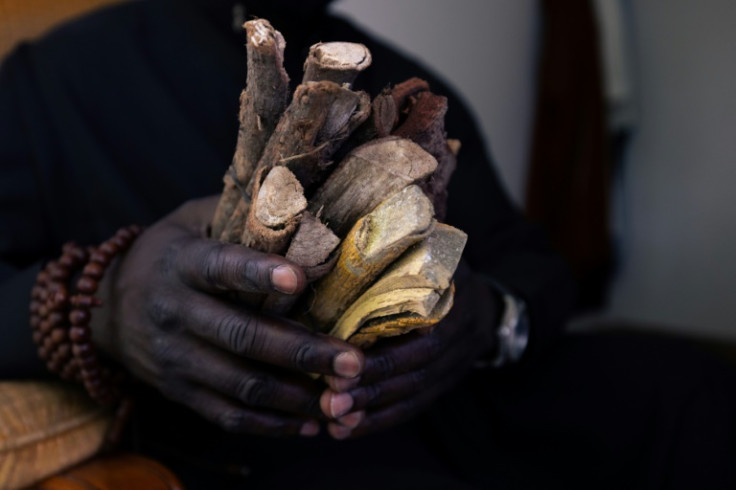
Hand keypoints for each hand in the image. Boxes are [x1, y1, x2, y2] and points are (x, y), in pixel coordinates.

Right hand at [92, 196, 363, 436]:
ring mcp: (175, 358)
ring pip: (241, 384)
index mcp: (181, 263)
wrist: (105, 307)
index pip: (219, 267)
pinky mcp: (180, 391)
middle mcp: (175, 313)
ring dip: (296, 394)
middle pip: (242, 336)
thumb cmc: (171, 253)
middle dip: (302, 351)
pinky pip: (227, 415)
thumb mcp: (192, 220)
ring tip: (344, 397)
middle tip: (353, 360)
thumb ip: (240, 214)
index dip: (256, 272)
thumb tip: (302, 198)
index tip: (299, 276)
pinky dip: (271, 424)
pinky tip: (310, 422)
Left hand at [319, 260, 499, 438]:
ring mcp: (451, 369)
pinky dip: (378, 422)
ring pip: (411, 397)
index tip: (341, 365)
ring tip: (334, 422)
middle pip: (412, 373)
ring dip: (371, 413)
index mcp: (451, 306)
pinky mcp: (441, 388)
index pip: (419, 340)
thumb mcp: (436, 253)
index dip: (383, 357)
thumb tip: (361, 226)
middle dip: (370, 390)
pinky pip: (411, 409)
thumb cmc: (447, 273)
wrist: (490, 309)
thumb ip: (405, 248)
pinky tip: (345, 430)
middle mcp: (455, 342)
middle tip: (330, 400)